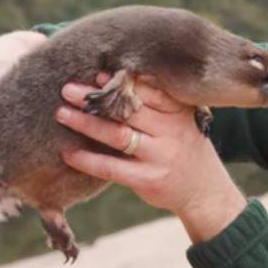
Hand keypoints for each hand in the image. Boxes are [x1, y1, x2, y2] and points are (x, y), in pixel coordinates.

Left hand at [56, 76, 247, 242]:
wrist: (205, 192)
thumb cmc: (185, 149)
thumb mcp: (181, 122)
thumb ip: (156, 104)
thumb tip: (112, 79)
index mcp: (178, 112)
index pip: (147, 90)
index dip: (121, 82)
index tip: (97, 74)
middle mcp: (171, 131)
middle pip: (128, 109)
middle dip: (96, 98)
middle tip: (67, 89)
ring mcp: (160, 156)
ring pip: (118, 135)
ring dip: (87, 123)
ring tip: (61, 113)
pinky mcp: (149, 180)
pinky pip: (113, 168)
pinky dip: (88, 160)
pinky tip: (68, 152)